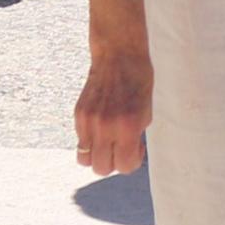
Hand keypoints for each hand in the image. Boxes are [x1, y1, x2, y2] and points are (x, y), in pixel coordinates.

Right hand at [73, 31, 152, 173]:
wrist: (118, 55)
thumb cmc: (138, 81)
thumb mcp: (146, 111)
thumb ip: (135, 136)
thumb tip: (128, 154)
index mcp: (128, 127)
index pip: (124, 166)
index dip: (132, 162)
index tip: (136, 148)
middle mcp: (105, 127)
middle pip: (101, 169)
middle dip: (113, 162)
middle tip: (121, 146)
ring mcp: (89, 121)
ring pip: (85, 159)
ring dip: (97, 155)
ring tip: (107, 141)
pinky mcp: (78, 114)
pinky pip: (80, 141)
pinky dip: (90, 140)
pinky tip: (101, 125)